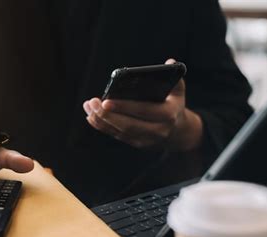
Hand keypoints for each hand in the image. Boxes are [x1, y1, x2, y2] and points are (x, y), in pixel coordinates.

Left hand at [83, 59, 202, 150]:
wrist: (177, 132)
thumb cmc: (173, 104)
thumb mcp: (178, 91)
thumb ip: (174, 75)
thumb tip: (168, 62)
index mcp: (168, 115)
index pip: (144, 111)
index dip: (124, 107)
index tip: (106, 101)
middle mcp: (158, 130)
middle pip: (128, 125)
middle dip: (107, 115)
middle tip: (92, 103)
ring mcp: (146, 140)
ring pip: (119, 131)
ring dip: (101, 120)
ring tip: (88, 107)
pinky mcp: (136, 143)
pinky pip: (116, 135)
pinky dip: (102, 126)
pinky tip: (91, 117)